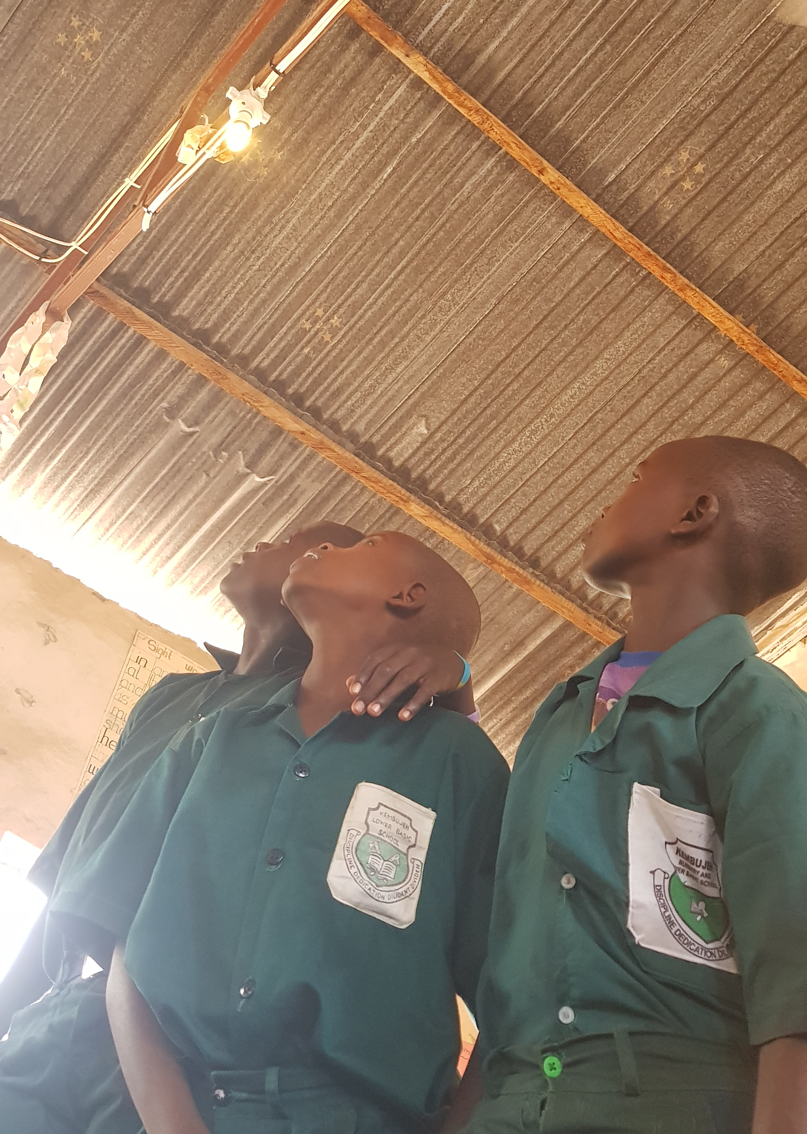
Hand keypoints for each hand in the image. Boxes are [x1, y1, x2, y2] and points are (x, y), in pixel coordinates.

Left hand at [348, 645, 465, 720]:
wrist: (451, 663)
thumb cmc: (416, 666)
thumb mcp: (396, 665)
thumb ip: (373, 673)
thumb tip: (348, 685)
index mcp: (396, 649)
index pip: (375, 660)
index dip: (363, 675)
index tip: (353, 692)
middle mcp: (409, 653)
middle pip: (386, 671)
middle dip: (370, 690)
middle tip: (358, 709)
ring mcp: (425, 664)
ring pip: (403, 680)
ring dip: (387, 697)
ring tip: (374, 713)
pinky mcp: (438, 678)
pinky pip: (424, 691)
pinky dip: (413, 704)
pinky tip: (402, 717)